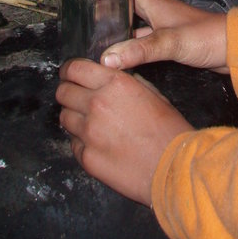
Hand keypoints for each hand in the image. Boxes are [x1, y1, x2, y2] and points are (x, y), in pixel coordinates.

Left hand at [57, 58, 191, 205]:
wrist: (174, 168)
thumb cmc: (169, 131)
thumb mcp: (153, 94)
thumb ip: (128, 83)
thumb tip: (112, 80)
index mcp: (114, 84)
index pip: (74, 69)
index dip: (69, 71)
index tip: (69, 75)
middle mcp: (97, 104)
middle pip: (63, 92)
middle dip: (68, 93)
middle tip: (77, 98)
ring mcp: (89, 133)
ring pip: (65, 118)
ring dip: (74, 117)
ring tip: (89, 123)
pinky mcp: (87, 158)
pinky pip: (73, 143)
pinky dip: (81, 141)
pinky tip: (97, 143)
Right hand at [100, 0, 228, 72]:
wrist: (235, 50)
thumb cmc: (207, 37)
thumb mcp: (171, 42)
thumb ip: (140, 50)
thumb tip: (106, 58)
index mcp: (154, 1)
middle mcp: (155, 11)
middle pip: (125, 2)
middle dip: (105, 4)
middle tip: (81, 11)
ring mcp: (161, 26)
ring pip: (132, 24)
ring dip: (116, 28)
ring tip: (92, 36)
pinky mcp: (166, 42)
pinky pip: (141, 41)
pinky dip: (128, 47)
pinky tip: (118, 56)